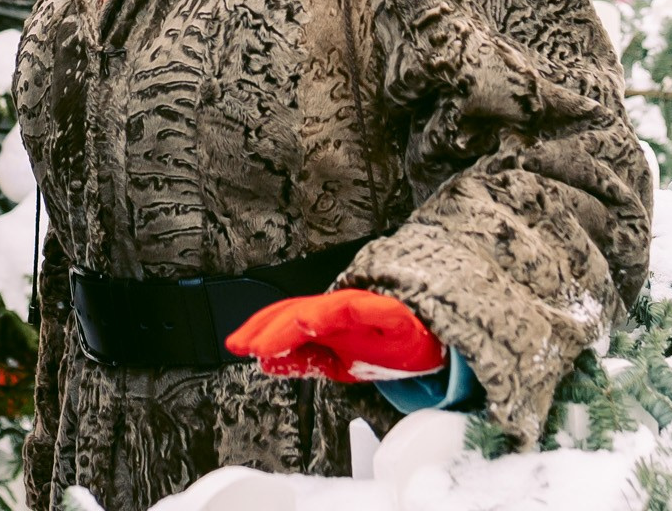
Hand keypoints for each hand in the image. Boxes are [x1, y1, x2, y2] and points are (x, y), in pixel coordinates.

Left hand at [223, 288, 445, 383]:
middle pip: (301, 310)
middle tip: (246, 343)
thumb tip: (265, 362)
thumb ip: (302, 360)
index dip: (260, 329)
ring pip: (330, 308)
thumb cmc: (386, 346)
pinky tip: (336, 318)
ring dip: (304, 319)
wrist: (434, 342)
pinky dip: (356, 310)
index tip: (236, 344)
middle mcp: (343, 309)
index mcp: (327, 320)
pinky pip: (377, 309)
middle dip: (271, 326)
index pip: (287, 319)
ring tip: (280, 333)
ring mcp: (368, 309)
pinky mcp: (397, 315)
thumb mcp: (337, 362)